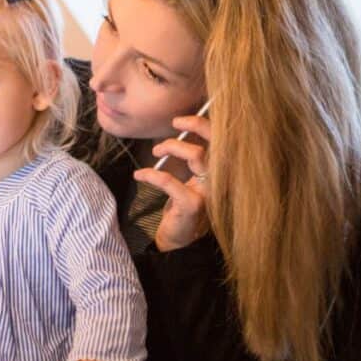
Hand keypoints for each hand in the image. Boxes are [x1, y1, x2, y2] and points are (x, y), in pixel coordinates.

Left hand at [134, 113, 211, 251]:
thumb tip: (177, 132)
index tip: (180, 120)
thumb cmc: (181, 207)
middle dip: (196, 126)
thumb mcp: (188, 180)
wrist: (179, 240)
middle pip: (216, 142)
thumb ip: (189, 160)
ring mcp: (208, 192)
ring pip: (197, 155)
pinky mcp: (192, 204)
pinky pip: (170, 181)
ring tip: (156, 151)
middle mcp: (218, 179)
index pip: (221, 141)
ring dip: (172, 147)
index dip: (204, 124)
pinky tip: (140, 175)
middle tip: (175, 123)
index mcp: (218, 172)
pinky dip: (152, 174)